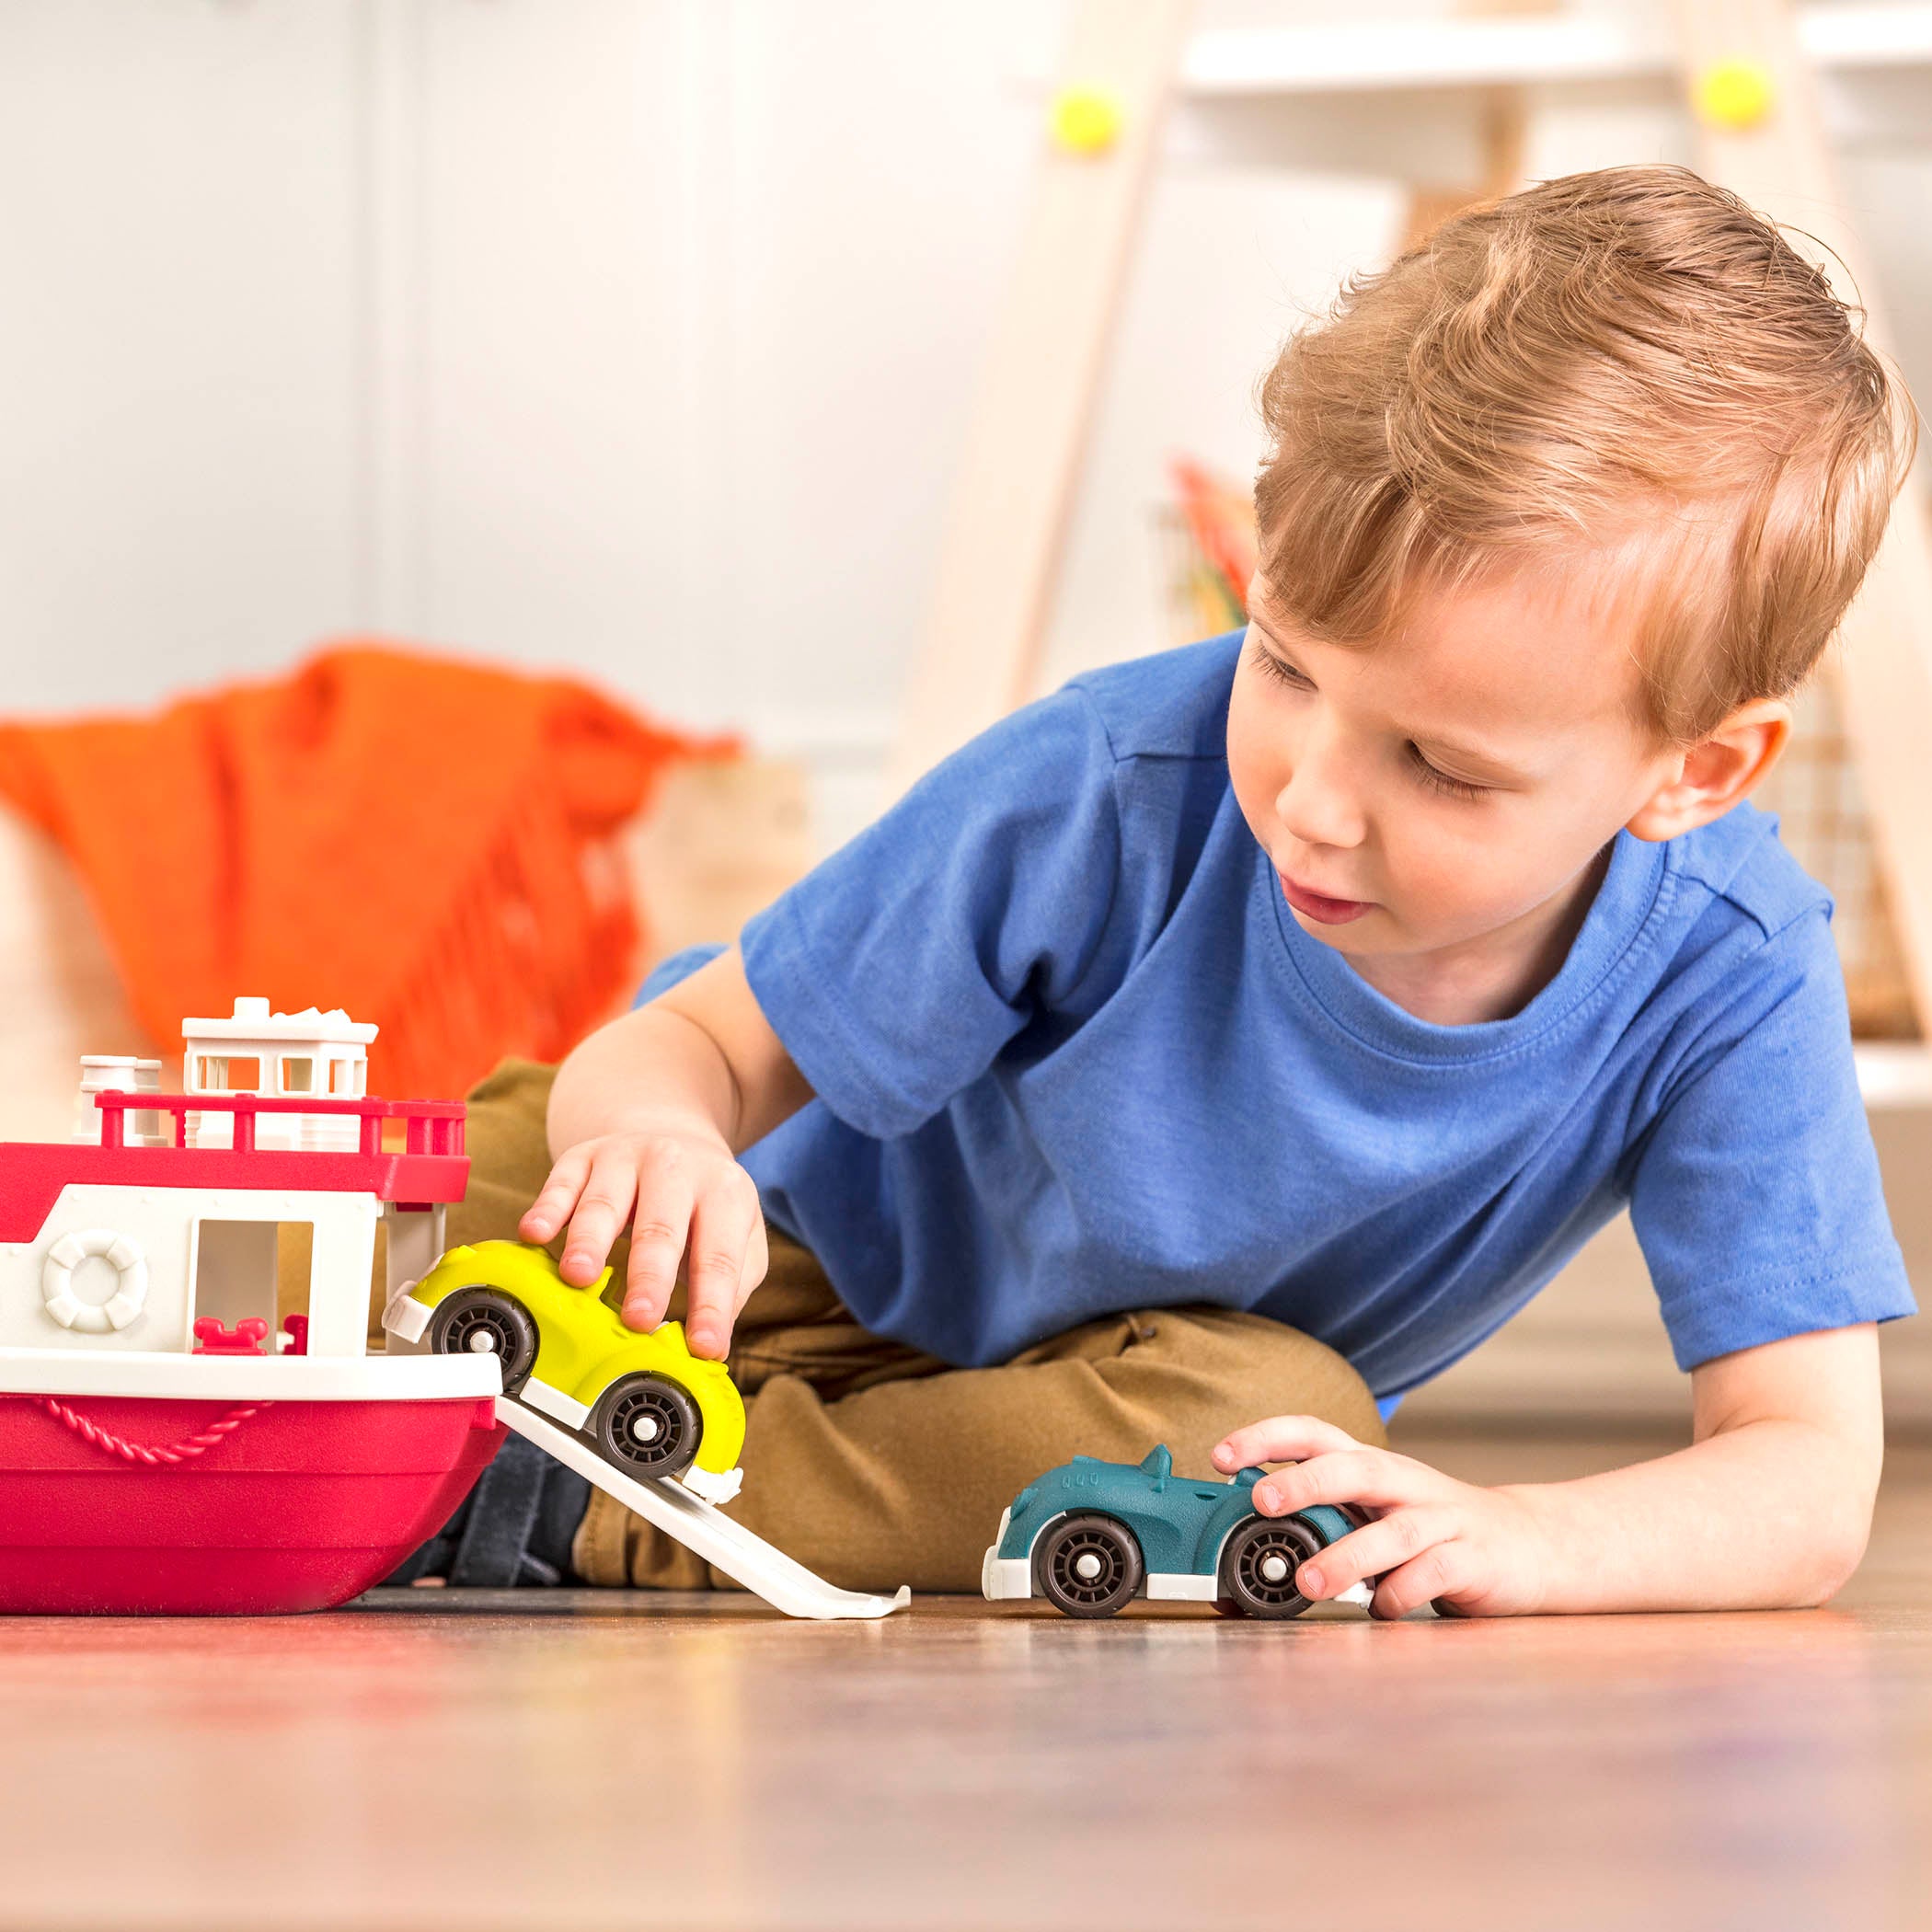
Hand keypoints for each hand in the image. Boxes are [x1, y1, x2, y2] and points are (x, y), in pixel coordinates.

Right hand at [518, 1128, 767, 1359]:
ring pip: (605, 1203)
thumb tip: (708, 1343)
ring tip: (579, 1277)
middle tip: (639, 1319)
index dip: (712, 1304)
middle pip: (661, 1228)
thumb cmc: (706, 1204)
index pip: (719, 1257)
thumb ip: (732, 1285)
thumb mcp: (740, 1236)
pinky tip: (535, 1233)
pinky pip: (562, 1181)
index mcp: (725, 1193)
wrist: (675, 1135)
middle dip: (649, 1276)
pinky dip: (547, 1208)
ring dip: (589, 1241)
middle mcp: (676, 1169)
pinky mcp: (584, 1156)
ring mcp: (627, 1158)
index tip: (704, 1348)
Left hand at [1211, 1416, 1554, 1618]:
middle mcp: (1404, 1484)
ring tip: (1309, 1583)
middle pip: (1356, 1467)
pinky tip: (1381, 1609)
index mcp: (1372, 1468)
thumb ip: (1319, 1529)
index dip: (1267, 1437)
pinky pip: (1434, 1573)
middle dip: (1306, 1481)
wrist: (1528, 1545)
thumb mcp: (1372, 1518)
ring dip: (1347, 1555)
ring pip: (1393, 1530)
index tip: (1222, 1455)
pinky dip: (1403, 1593)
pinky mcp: (1473, 1559)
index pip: (1315, 1434)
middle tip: (1261, 1500)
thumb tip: (1237, 1563)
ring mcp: (1442, 1520)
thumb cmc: (1431, 1532)